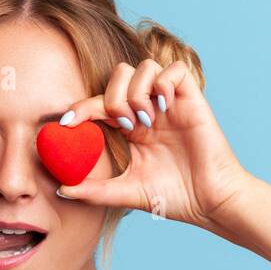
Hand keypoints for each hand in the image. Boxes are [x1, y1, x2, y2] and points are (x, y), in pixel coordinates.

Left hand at [53, 59, 258, 237]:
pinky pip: (174, 70)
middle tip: (123, 126)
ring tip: (145, 121)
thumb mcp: (126, 192)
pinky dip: (163, 84)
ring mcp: (171, 103)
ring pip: (144, 67)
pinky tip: (163, 109)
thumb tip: (61, 190)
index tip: (66, 123)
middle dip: (112, 97)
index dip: (81, 107)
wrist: (209, 202)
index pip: (100, 103)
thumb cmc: (175, 198)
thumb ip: (94, 190)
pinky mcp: (192, 99)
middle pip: (119, 74)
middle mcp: (149, 110)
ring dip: (136, 92)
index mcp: (132, 128)